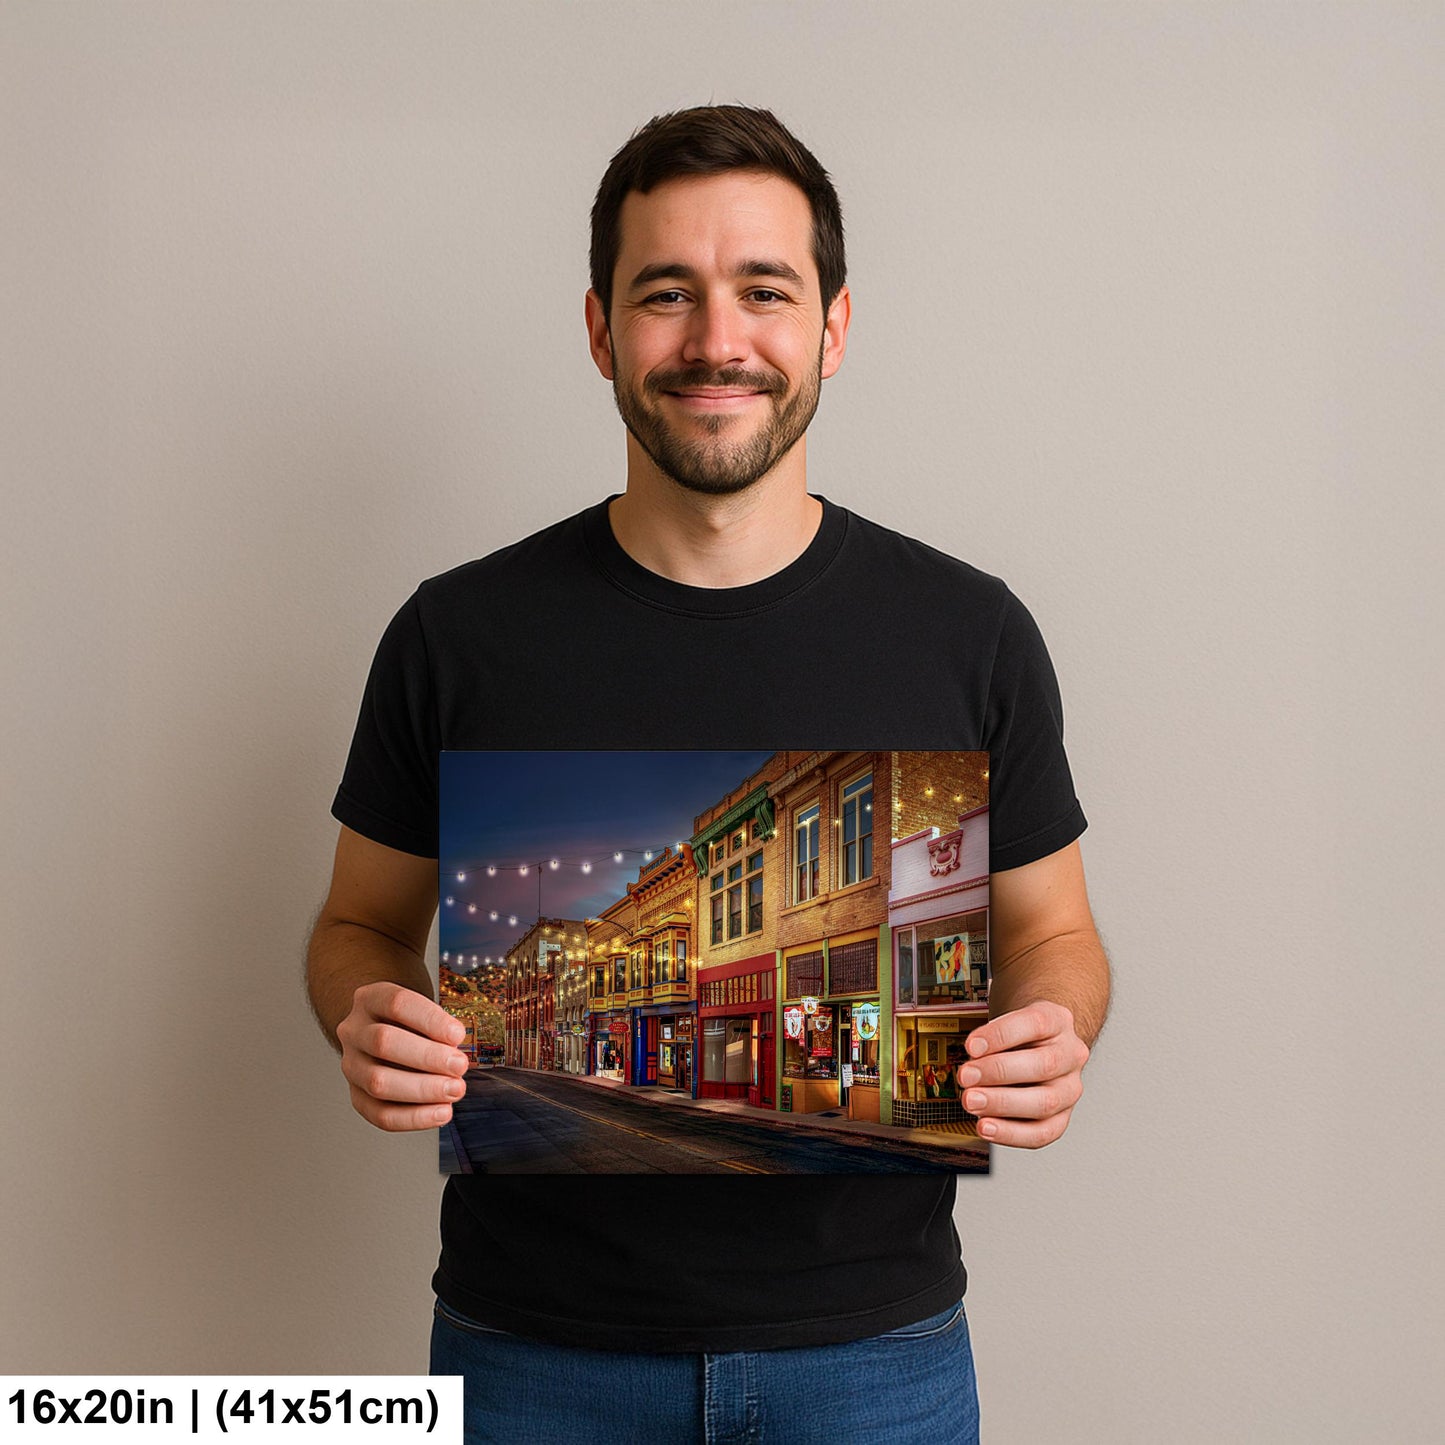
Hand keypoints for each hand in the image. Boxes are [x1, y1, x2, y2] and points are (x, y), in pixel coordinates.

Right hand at [336, 981, 469, 1131]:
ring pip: (377, 1081)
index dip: (430, 1020)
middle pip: (383, 1042)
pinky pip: (380, 1114)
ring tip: (455, 1090)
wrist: (382, 1031)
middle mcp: (354, 1031)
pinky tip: (441, 1112)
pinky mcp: (356, 1095)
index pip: (397, 1004)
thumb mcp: (422, 1009)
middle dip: (427, 1057)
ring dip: (422, 1089)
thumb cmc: (410, 1020)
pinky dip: (414, 1118)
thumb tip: (457, 1049)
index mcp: (370, 999)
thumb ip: (438, 1025)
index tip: (458, 1035)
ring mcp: (351, 1064)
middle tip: (460, 1066)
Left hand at [954, 1001, 1088, 1148]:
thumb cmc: (1020, 1034)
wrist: (1041, 1046)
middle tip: (966, 1077)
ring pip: (1046, 1102)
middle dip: (998, 1072)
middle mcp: (1070, 1054)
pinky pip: (1042, 1132)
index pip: (1034, 1024)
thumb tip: (970, 1058)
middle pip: (1043, 1065)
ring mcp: (1070, 1088)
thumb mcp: (1008, 1020)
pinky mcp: (1062, 1117)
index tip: (971, 1046)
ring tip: (972, 1102)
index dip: (1000, 1035)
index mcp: (1058, 1021)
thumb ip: (992, 1037)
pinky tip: (987, 1127)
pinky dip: (1011, 1133)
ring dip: (1002, 1104)